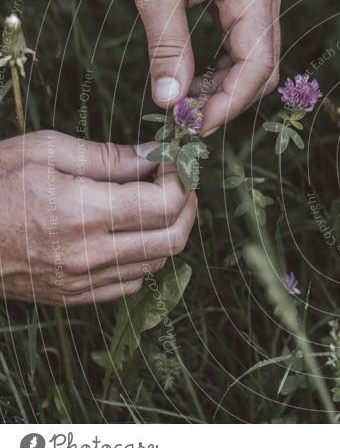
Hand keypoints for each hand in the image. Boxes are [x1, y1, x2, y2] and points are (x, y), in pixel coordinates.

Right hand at [0, 131, 196, 305]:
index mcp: (81, 212)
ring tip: (154, 204)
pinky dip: (144, 258)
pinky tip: (131, 234)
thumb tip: (154, 153)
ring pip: (158, 263)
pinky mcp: (74, 296)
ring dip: (168, 231)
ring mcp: (82, 280)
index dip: (180, 179)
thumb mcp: (44, 151)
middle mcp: (88, 253)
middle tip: (177, 183)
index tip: (172, 161)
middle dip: (187, 206)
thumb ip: (107, 157)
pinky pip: (131, 284)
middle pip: (173, 238)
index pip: (164, 204)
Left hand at [110, 0, 281, 134]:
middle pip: (263, 70)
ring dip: (225, 90)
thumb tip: (171, 101)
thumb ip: (166, 46)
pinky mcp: (242, 2)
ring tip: (186, 103)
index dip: (230, 103)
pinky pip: (243, 48)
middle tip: (189, 121)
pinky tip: (194, 80)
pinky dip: (222, 71)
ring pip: (255, 63)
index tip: (196, 126)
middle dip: (229, 101)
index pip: (257, 65)